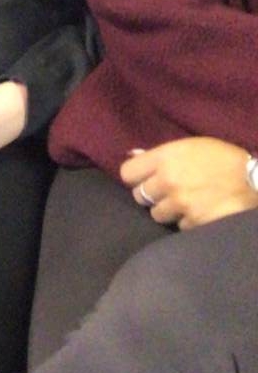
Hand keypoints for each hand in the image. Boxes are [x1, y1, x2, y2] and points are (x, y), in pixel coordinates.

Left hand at [120, 138, 257, 229]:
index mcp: (165, 157)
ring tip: (187, 204)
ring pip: (157, 214)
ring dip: (169, 211)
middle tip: (168, 193)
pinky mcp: (193, 222)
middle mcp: (167, 180)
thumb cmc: (224, 159)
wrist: (256, 181)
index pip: (127, 173)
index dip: (135, 177)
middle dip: (152, 196)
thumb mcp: (192, 146)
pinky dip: (188, 222)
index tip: (145, 179)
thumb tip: (132, 154)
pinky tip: (201, 213)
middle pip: (139, 196)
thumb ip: (162, 154)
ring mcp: (180, 203)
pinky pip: (179, 226)